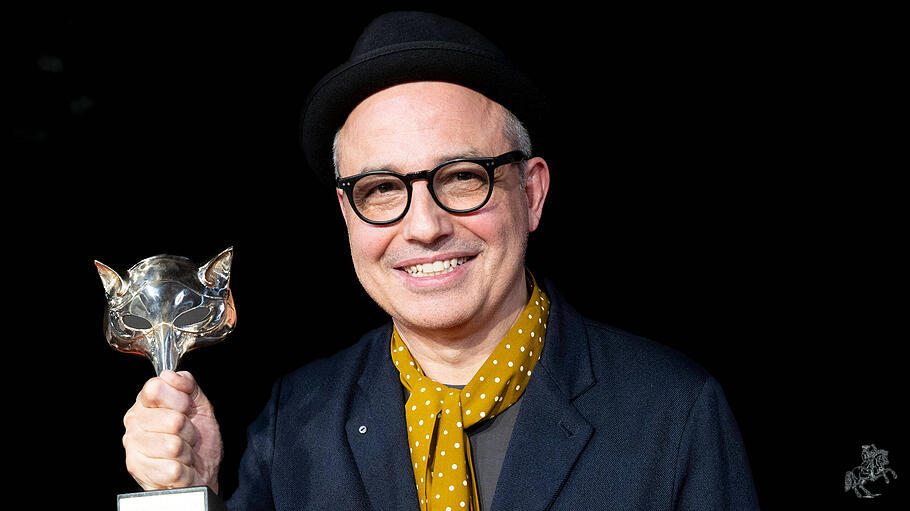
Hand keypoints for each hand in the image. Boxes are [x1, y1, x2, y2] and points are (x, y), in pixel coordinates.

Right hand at [123, 370, 222, 492]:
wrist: (201, 475)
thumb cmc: (198, 442)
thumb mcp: (200, 407)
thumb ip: (189, 386)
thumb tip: (172, 375)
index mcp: (145, 405)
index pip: (156, 388)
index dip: (181, 400)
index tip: (186, 409)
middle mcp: (134, 425)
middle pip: (171, 419)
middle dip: (188, 430)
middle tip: (187, 436)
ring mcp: (134, 449)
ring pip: (172, 445)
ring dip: (187, 451)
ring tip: (184, 453)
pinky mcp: (140, 473)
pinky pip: (172, 468)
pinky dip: (184, 470)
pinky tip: (180, 468)